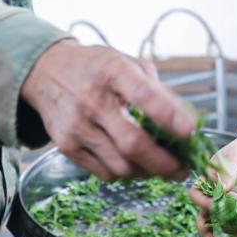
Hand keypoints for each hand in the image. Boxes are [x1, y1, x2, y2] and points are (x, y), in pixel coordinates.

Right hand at [20, 39, 195, 179]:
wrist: (46, 71)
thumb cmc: (97, 67)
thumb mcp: (128, 63)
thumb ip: (157, 90)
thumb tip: (187, 123)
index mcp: (113, 72)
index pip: (144, 96)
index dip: (170, 117)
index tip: (190, 133)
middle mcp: (92, 100)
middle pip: (133, 144)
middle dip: (164, 163)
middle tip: (182, 169)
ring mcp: (77, 127)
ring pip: (121, 166)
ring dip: (148, 172)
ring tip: (161, 167)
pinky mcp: (66, 147)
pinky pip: (104, 173)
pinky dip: (126, 173)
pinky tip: (135, 164)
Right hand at [189, 129, 236, 236]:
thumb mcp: (236, 157)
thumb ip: (228, 171)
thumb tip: (223, 188)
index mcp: (205, 181)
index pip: (195, 195)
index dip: (201, 203)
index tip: (213, 204)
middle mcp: (212, 196)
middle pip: (202, 216)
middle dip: (206, 231)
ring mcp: (226, 205)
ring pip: (220, 224)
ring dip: (229, 229)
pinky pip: (236, 223)